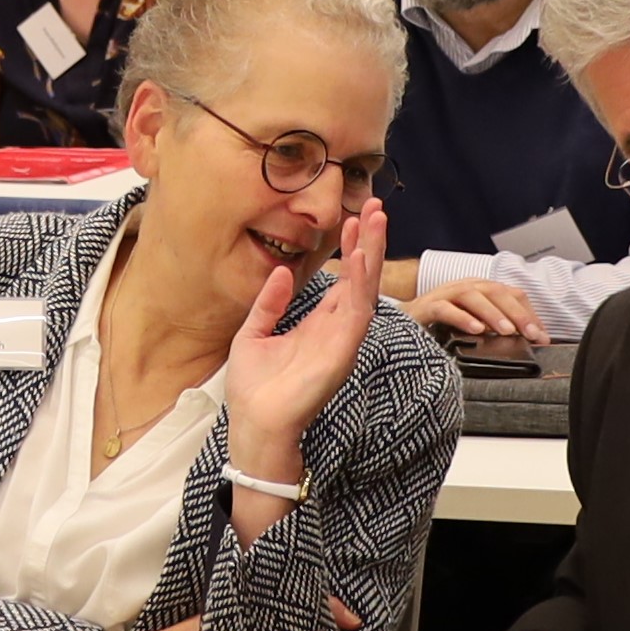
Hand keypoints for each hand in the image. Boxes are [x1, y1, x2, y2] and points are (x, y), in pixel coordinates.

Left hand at [226, 198, 386, 452]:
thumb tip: (282, 270)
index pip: (343, 279)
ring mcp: (344, 338)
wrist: (256, 424)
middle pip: (361, 276)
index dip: (351, 248)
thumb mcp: (254, 334)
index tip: (352, 218)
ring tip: (375, 219)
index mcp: (320, 324)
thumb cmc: (256, 389)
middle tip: (375, 206)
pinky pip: (358, 310)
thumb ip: (269, 303)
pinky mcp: (343, 350)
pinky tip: (362, 255)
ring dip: (372, 252)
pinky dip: (362, 281)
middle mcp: (338, 328)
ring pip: (366, 287)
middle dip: (370, 241)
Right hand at [401, 278, 549, 344]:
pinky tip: (475, 330)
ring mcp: (445, 294)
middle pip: (496, 292)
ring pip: (473, 296)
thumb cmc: (440, 325)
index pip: (512, 294)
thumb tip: (527, 341)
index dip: (530, 313)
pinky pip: (445, 309)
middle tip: (532, 335)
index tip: (542, 336)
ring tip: (507, 331)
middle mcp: (465, 288)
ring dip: (493, 313)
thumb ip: (497, 328)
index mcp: (480, 291)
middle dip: (518, 314)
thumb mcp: (474, 325)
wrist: (400, 323)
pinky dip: (462, 318)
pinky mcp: (425, 307)